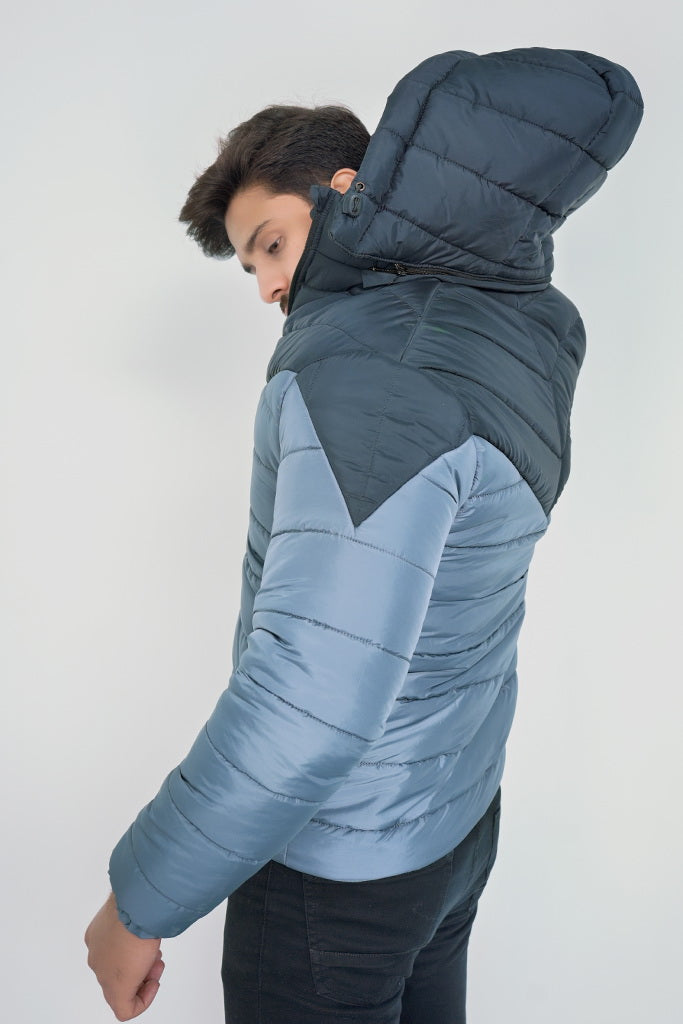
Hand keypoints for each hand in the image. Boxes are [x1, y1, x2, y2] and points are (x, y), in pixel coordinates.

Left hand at [84, 891, 164, 1020]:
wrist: (136, 910)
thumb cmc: (138, 903)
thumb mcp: (134, 908)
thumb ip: (135, 916)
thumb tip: (147, 911)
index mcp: (97, 935)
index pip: (114, 952)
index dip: (135, 952)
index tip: (149, 944)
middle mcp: (97, 955)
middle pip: (120, 969)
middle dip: (141, 965)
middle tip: (156, 956)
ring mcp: (104, 972)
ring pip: (123, 986)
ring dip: (144, 978)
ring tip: (156, 962)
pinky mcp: (115, 990)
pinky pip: (125, 1009)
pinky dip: (142, 1001)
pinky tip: (153, 984)